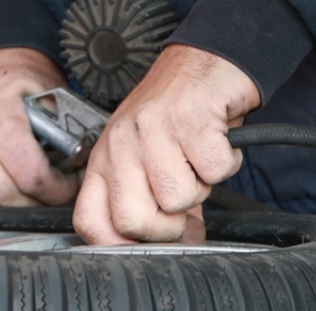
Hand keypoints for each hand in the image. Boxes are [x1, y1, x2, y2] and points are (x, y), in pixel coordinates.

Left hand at [73, 44, 260, 243]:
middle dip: (167, 227)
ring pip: (177, 199)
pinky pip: (214, 172)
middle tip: (183, 205)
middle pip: (132, 220)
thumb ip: (152, 202)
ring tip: (198, 159)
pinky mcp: (190, 120)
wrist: (208, 60)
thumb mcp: (148, 158)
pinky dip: (226, 163)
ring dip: (201, 187)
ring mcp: (152, 131)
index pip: (89, 221)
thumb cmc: (177, 112)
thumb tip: (178, 244)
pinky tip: (216, 141)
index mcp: (104, 159)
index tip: (146, 243)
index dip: (119, 245)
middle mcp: (120, 145)